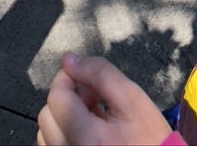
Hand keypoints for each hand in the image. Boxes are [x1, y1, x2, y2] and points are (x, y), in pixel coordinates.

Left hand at [37, 54, 172, 145]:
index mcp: (87, 137)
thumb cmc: (149, 135)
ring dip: (65, 116)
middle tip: (95, 96)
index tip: (84, 74)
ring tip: (94, 114)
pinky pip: (53, 145)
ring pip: (46, 132)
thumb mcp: (132, 98)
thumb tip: (69, 59)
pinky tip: (89, 130)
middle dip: (67, 97)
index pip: (56, 97)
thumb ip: (100, 73)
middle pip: (47, 115)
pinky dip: (65, 132)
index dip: (67, 76)